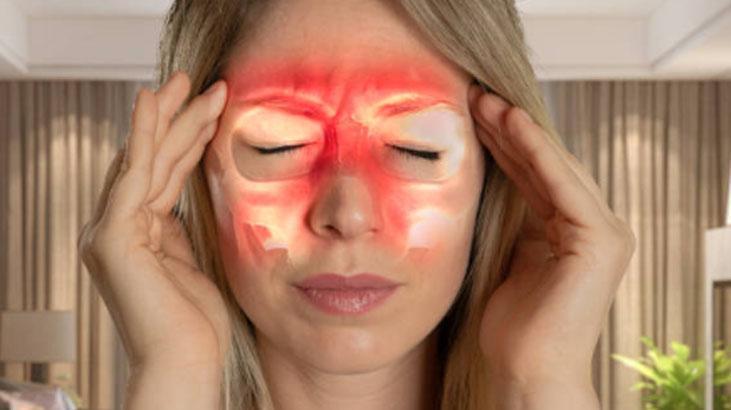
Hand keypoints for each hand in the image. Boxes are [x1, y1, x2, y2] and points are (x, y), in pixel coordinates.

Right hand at [77, 71, 230, 370]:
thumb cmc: (196, 324)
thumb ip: (180, 230)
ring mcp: (109, 232)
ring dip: (168, 117)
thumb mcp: (192, 262)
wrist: (188, 362)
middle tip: (196, 81)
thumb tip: (185, 198)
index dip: (183, 140)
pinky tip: (153, 102)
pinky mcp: (113, 238)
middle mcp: (115, 230)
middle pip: (148, 162)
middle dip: (173, 119)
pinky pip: (135, 175)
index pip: (160, 176)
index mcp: (136, 236)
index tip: (210, 110)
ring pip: (144, 161)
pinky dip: (144, 135)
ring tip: (189, 82)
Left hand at [469, 86, 635, 386]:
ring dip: (517, 131)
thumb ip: (514, 221)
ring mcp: (603, 232)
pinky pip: (561, 184)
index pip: (534, 175)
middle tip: (473, 98)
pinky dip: (536, 151)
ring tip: (484, 102)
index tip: (471, 116)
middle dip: (507, 130)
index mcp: (570, 231)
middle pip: (544, 166)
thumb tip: (487, 184)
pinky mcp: (600, 240)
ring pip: (553, 167)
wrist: (526, 369)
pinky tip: (511, 124)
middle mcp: (592, 226)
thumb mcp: (509, 256)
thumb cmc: (513, 325)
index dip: (504, 143)